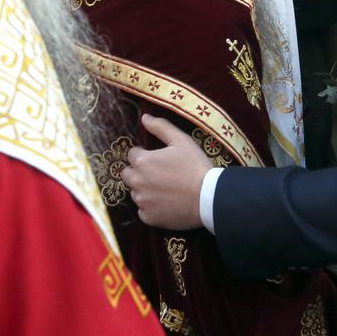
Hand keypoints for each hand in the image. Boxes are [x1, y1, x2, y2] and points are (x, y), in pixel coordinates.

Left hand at [121, 114, 212, 229]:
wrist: (208, 197)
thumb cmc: (195, 166)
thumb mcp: (181, 140)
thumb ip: (160, 127)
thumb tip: (144, 118)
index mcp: (142, 161)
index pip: (132, 154)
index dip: (145, 155)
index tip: (159, 159)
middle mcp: (136, 182)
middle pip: (128, 174)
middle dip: (139, 172)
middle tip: (160, 174)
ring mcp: (142, 201)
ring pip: (136, 192)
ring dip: (145, 190)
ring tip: (166, 189)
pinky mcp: (148, 218)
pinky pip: (143, 211)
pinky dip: (151, 207)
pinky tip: (167, 203)